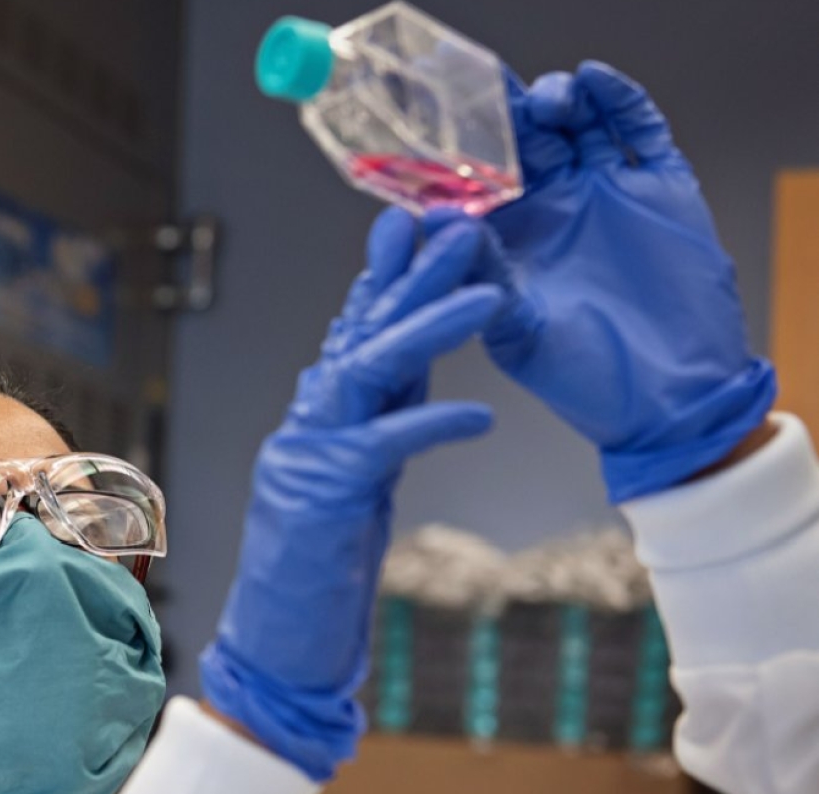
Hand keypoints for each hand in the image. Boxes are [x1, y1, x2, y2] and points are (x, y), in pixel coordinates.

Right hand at [200, 210, 497, 780]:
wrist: (276, 651)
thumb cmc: (318, 580)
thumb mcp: (357, 491)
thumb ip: (376, 432)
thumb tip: (411, 382)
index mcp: (316, 425)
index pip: (353, 336)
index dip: (383, 279)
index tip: (413, 224)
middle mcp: (306, 429)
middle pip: (361, 334)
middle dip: (412, 276)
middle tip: (457, 222)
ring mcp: (308, 459)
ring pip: (367, 369)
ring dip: (428, 326)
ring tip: (488, 293)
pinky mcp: (323, 498)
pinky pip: (384, 444)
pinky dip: (433, 421)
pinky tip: (481, 415)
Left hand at [470, 61, 774, 502]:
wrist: (668, 399)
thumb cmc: (584, 378)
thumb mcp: (516, 328)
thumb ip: (481, 274)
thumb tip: (437, 221)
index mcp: (507, 241)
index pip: (473, 182)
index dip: (456, 153)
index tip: (436, 128)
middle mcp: (552, 211)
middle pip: (522, 141)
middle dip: (506, 114)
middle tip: (493, 98)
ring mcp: (605, 194)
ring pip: (576, 126)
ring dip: (558, 100)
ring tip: (546, 100)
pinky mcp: (658, 189)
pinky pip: (639, 131)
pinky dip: (619, 101)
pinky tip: (595, 83)